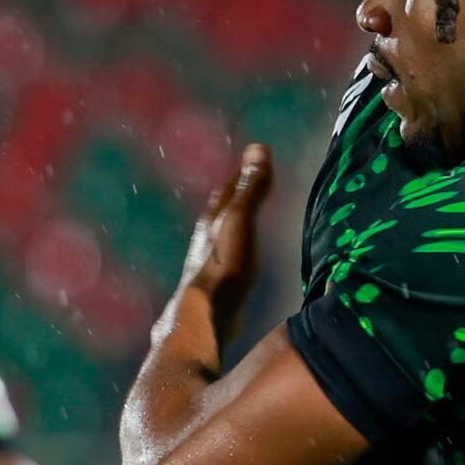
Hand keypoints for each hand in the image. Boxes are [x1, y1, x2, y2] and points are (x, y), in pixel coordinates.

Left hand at [179, 143, 273, 349]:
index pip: (225, 192)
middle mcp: (206, 242)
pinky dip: (241, 256)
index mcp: (211, 222)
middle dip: (233, 202)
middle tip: (251, 191)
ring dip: (235, 231)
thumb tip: (258, 147)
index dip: (239, 177)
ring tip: (252, 226)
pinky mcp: (218, 292)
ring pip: (223, 240)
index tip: (254, 163)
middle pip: (219, 215)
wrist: (207, 317)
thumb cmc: (224, 265)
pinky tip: (248, 264)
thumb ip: (251, 189)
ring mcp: (210, 267)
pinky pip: (231, 264)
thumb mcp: (240, 221)